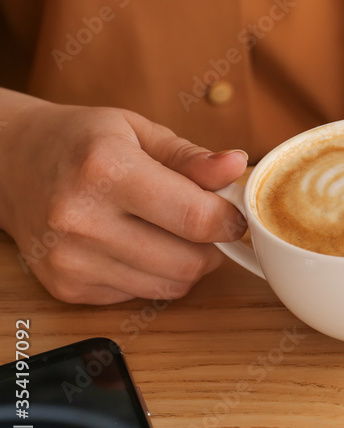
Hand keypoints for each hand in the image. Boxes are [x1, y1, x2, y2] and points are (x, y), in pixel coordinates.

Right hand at [0, 91, 247, 303]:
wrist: (10, 163)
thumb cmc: (82, 142)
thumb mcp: (139, 132)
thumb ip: (192, 157)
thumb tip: (237, 167)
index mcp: (105, 169)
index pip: (195, 217)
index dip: (229, 220)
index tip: (234, 214)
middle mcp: (82, 218)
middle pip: (188, 261)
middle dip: (212, 246)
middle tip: (206, 225)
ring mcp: (69, 259)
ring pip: (170, 286)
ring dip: (187, 264)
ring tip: (172, 233)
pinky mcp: (66, 287)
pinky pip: (141, 295)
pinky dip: (154, 275)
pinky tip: (137, 245)